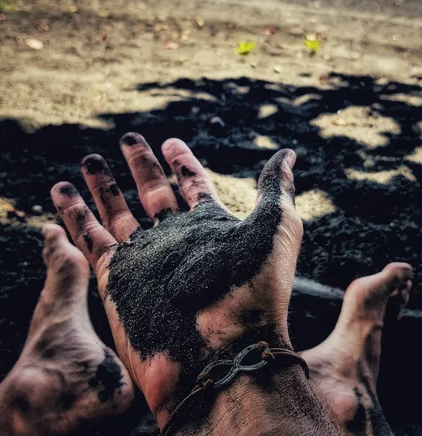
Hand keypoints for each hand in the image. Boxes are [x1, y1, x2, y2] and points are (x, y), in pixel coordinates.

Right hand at [50, 135, 302, 427]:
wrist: (223, 356)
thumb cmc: (255, 290)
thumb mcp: (275, 228)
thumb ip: (275, 188)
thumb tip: (287, 154)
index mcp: (211, 228)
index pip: (192, 185)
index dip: (182, 163)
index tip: (170, 141)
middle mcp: (175, 241)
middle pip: (152, 195)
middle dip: (140, 166)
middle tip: (127, 139)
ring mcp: (144, 260)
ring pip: (116, 213)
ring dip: (102, 186)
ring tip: (89, 160)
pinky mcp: (114, 279)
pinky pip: (89, 239)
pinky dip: (74, 216)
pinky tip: (62, 192)